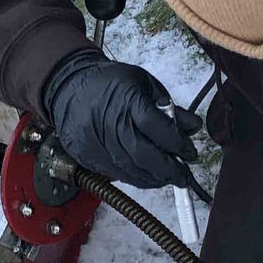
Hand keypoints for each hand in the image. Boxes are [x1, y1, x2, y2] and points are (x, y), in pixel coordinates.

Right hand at [43, 49, 200, 188]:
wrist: (69, 86)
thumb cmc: (111, 83)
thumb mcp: (145, 84)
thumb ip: (170, 108)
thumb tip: (193, 127)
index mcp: (128, 100)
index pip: (157, 129)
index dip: (177, 144)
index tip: (190, 153)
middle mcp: (110, 123)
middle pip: (144, 155)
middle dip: (169, 170)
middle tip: (183, 176)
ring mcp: (96, 142)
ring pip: (130, 170)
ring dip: (154, 178)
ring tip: (168, 177)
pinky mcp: (86, 156)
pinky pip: (116, 174)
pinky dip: (135, 179)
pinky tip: (148, 177)